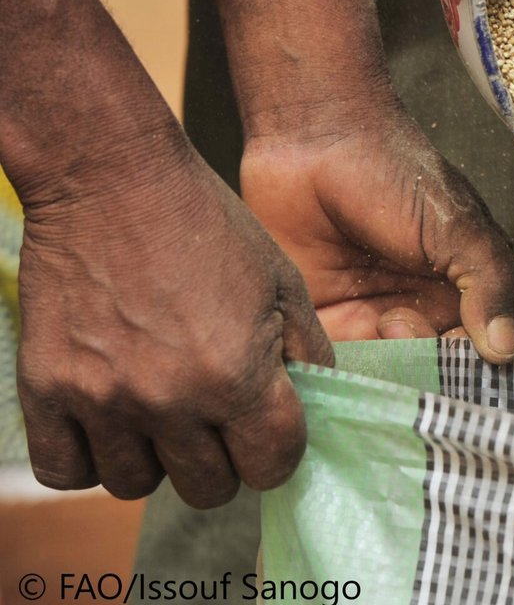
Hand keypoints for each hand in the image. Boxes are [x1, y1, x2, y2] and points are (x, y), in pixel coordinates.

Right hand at [16, 142, 332, 508]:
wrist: (112, 179)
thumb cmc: (206, 222)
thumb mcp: (282, 280)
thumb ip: (305, 351)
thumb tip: (315, 403)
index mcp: (236, 373)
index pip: (272, 464)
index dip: (279, 450)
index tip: (270, 428)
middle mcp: (169, 398)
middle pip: (208, 486)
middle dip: (224, 459)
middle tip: (219, 421)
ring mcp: (103, 398)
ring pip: (137, 484)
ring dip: (157, 460)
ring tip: (164, 413)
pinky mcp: (47, 388)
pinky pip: (66, 469)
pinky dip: (89, 458)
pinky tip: (112, 422)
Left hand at [240, 93, 513, 360]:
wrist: (312, 140)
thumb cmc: (395, 169)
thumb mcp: (458, 226)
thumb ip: (490, 285)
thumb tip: (507, 351)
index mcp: (473, 295)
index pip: (500, 356)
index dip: (494, 373)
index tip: (477, 361)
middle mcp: (431, 321)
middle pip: (446, 380)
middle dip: (436, 372)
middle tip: (416, 325)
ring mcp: (379, 330)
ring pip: (396, 384)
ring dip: (393, 369)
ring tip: (386, 318)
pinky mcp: (330, 331)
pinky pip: (344, 374)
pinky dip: (348, 374)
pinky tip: (350, 339)